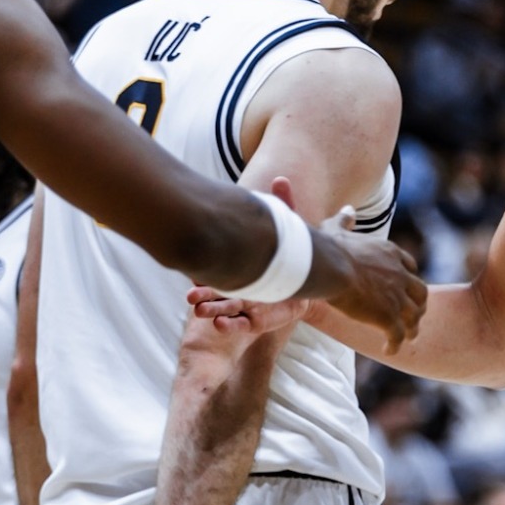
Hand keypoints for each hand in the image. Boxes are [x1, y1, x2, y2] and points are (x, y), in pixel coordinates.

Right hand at [183, 178, 314, 348]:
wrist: (315, 280)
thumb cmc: (294, 253)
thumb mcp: (289, 228)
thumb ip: (284, 204)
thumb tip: (280, 178)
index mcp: (239, 265)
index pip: (218, 265)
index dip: (204, 267)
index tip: (191, 267)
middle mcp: (239, 286)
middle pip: (215, 290)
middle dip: (201, 292)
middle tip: (188, 293)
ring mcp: (246, 305)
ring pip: (223, 309)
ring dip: (210, 310)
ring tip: (198, 310)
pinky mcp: (258, 321)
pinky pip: (241, 325)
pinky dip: (230, 326)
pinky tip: (220, 326)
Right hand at [318, 231, 423, 352]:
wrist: (329, 266)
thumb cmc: (329, 247)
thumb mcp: (337, 228)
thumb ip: (345, 220)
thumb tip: (347, 210)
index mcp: (389, 253)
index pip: (409, 265)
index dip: (408, 277)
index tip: (404, 285)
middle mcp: (399, 274)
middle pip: (420, 292)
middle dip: (418, 304)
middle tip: (413, 314)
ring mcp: (396, 296)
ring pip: (414, 316)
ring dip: (412, 327)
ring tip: (408, 337)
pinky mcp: (388, 316)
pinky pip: (397, 334)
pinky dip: (395, 343)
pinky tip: (389, 350)